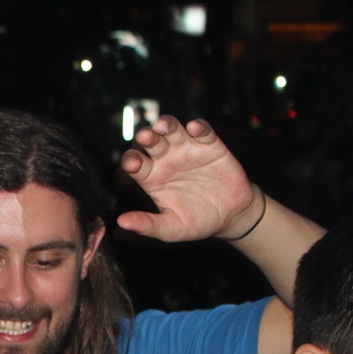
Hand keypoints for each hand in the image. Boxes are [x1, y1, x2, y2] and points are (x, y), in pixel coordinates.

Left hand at [116, 117, 262, 244]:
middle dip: (147, 136)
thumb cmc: (197, 222)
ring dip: (167, 124)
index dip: (131, 160)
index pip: (135, 162)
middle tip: (145, 136)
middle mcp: (166, 159)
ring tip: (163, 127)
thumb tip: (122, 222)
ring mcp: (187, 150)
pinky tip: (194, 128)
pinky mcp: (210, 146)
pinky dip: (199, 127)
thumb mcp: (171, 229)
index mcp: (152, 177)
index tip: (132, 164)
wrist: (230, 217)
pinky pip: (203, 132)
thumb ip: (147, 225)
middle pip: (151, 141)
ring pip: (173, 130)